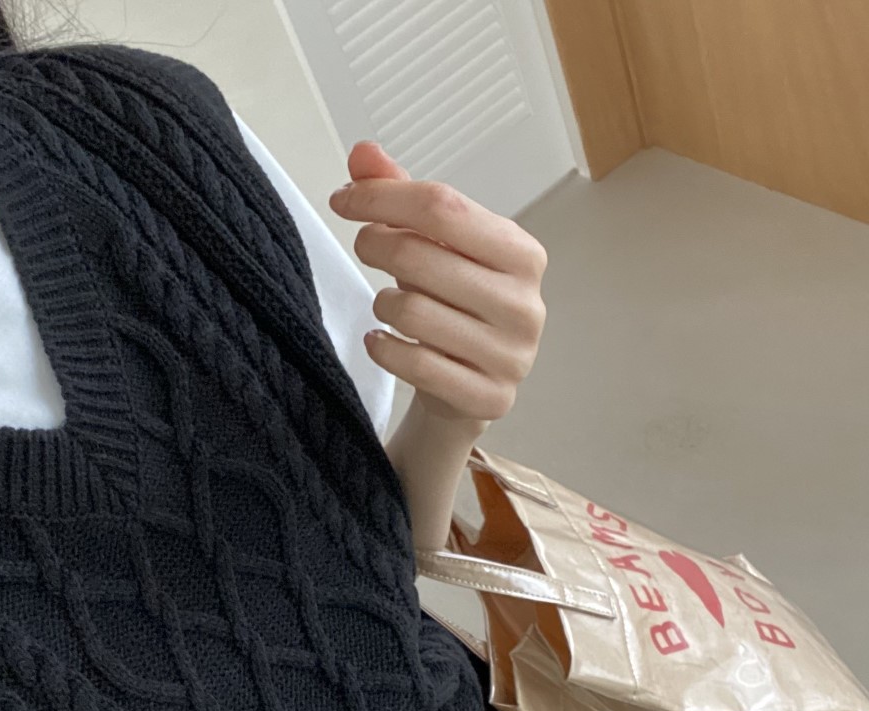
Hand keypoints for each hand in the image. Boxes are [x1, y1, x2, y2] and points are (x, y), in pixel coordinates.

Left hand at [329, 141, 547, 423]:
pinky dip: (384, 349)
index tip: (344, 200)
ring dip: (382, 305)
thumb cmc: (454, 310)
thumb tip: (363, 154)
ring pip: (412, 312)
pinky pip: (415, 365)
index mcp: (521, 253)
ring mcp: (510, 356)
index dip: (383, 197)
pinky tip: (380, 341)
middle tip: (364, 247)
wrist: (471, 391)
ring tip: (386, 306)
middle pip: (423, 255)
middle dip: (376, 244)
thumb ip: (402, 198)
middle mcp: (524, 304)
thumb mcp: (435, 249)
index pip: (443, 207)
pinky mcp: (487, 398)